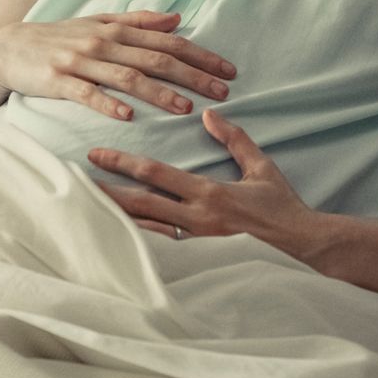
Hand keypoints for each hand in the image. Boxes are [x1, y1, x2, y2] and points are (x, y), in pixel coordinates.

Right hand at [0, 10, 234, 119]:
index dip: (200, 56)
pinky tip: (127, 117)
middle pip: (155, 59)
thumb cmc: (58, 37)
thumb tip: (179, 18)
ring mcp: (80, 61)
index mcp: (116, 30)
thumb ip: (139, 21)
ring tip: (185, 108)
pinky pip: (86, 94)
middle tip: (222, 92)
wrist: (7, 47)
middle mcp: (103, 42)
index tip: (228, 71)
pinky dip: (107, 104)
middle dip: (192, 76)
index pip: (167, 41)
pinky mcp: (58, 81)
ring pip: (126, 76)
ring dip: (158, 92)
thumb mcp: (99, 23)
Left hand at [90, 110, 329, 265]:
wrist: (304, 250)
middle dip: (105, 193)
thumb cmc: (282, 209)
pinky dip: (135, 246)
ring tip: (83, 213)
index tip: (96, 154)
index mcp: (208, 194)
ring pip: (144, 232)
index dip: (123, 163)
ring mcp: (195, 247)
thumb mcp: (261, 168)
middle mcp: (196, 221)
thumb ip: (235, 140)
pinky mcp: (198, 263)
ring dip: (113, 221)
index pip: (155, 175)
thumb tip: (210, 113)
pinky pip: (159, 254)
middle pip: (139, 206)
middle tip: (74, 184)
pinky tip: (113, 243)